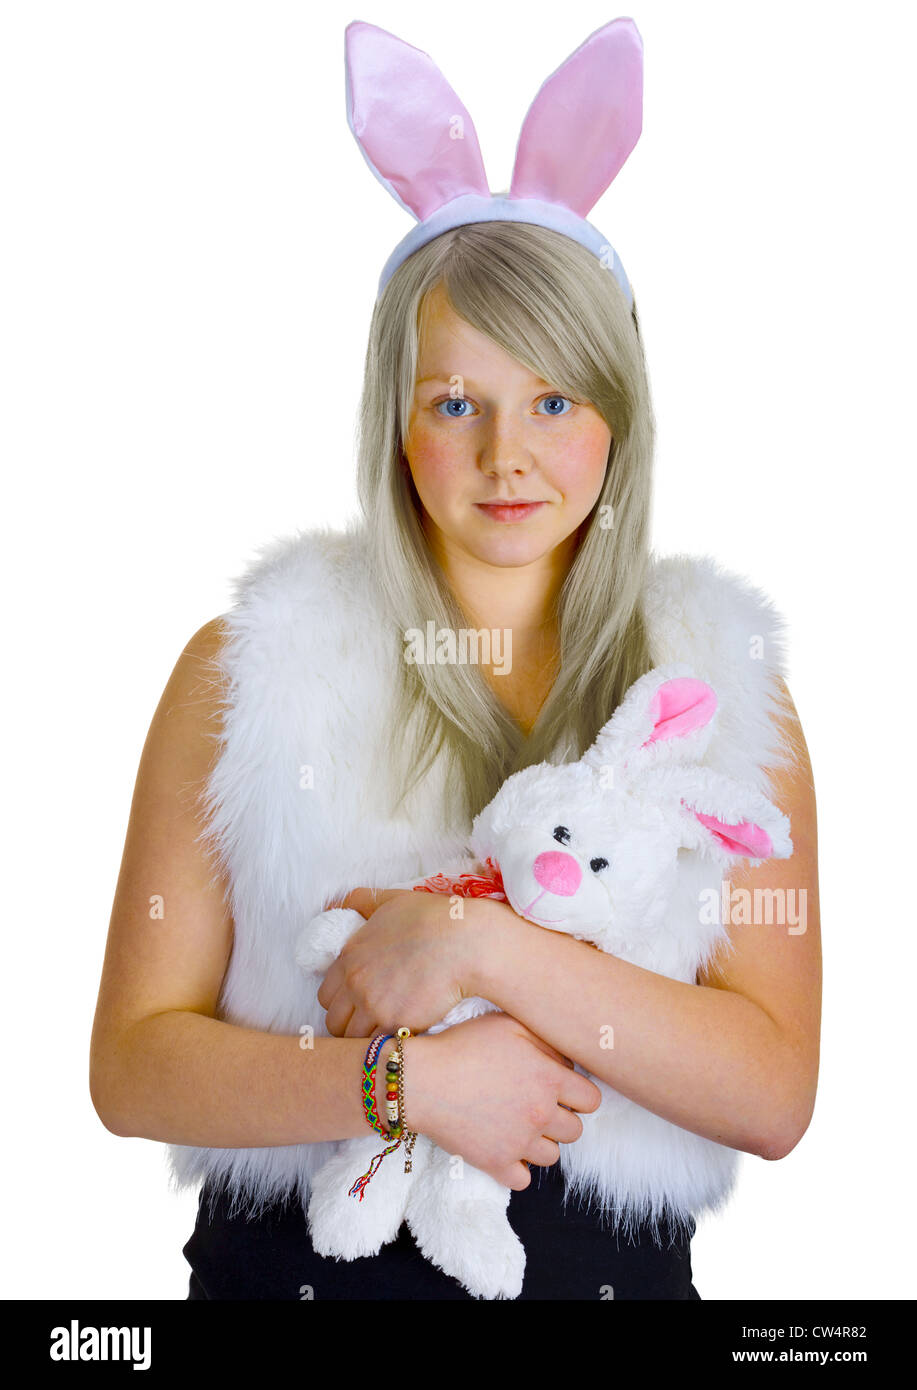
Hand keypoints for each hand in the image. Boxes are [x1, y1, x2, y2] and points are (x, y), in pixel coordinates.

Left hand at [317, 887, 482, 1037]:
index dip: (341, 1001)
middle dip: (349, 1023)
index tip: (356, 1002)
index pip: (326, 995)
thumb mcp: (390, 900)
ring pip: (353, 1039)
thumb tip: (337, 903)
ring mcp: (374, 1006)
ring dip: (366, 1038)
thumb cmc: (433, 918)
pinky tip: (401, 1035)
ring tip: (384, 1032)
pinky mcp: (397, 1024)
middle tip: (369, 1021)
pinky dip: (388, 1044)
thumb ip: (361, 901)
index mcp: (349, 956)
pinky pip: (380, 1045)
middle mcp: (356, 984)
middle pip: (334, 1021)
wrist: (466, 942)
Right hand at [405, 1012, 602, 1189]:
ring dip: (541, 1142)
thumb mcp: (508, 1025)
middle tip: (536, 1105)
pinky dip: (518, 1168)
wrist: (420, 1079)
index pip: (591, 1100)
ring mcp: (519, 1143)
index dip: (578, 1093)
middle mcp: (540, 1113)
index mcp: (549, 1079)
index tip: (562, 1089)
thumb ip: (545, 1040)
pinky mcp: (496, 1164)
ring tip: (519, 1125)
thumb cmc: (462, 1045)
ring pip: (553, 1156)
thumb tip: (567, 1062)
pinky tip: (505, 1148)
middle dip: (561, 1118)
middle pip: (575, 1131)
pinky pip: (524, 1180)